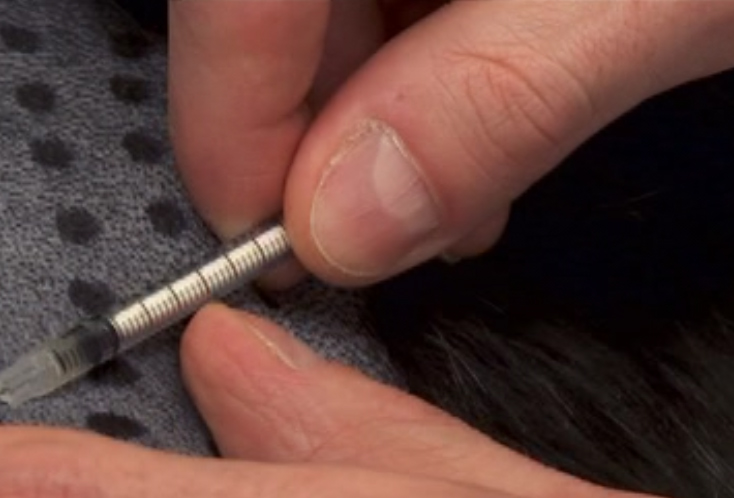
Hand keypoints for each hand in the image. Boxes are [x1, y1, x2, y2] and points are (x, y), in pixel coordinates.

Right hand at [169, 0, 733, 284]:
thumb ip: (503, 96)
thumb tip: (352, 214)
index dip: (230, 126)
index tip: (271, 238)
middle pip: (265, 4)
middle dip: (316, 130)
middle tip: (383, 226)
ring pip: (310, 3)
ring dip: (363, 101)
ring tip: (461, 167)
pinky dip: (403, 48)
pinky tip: (471, 90)